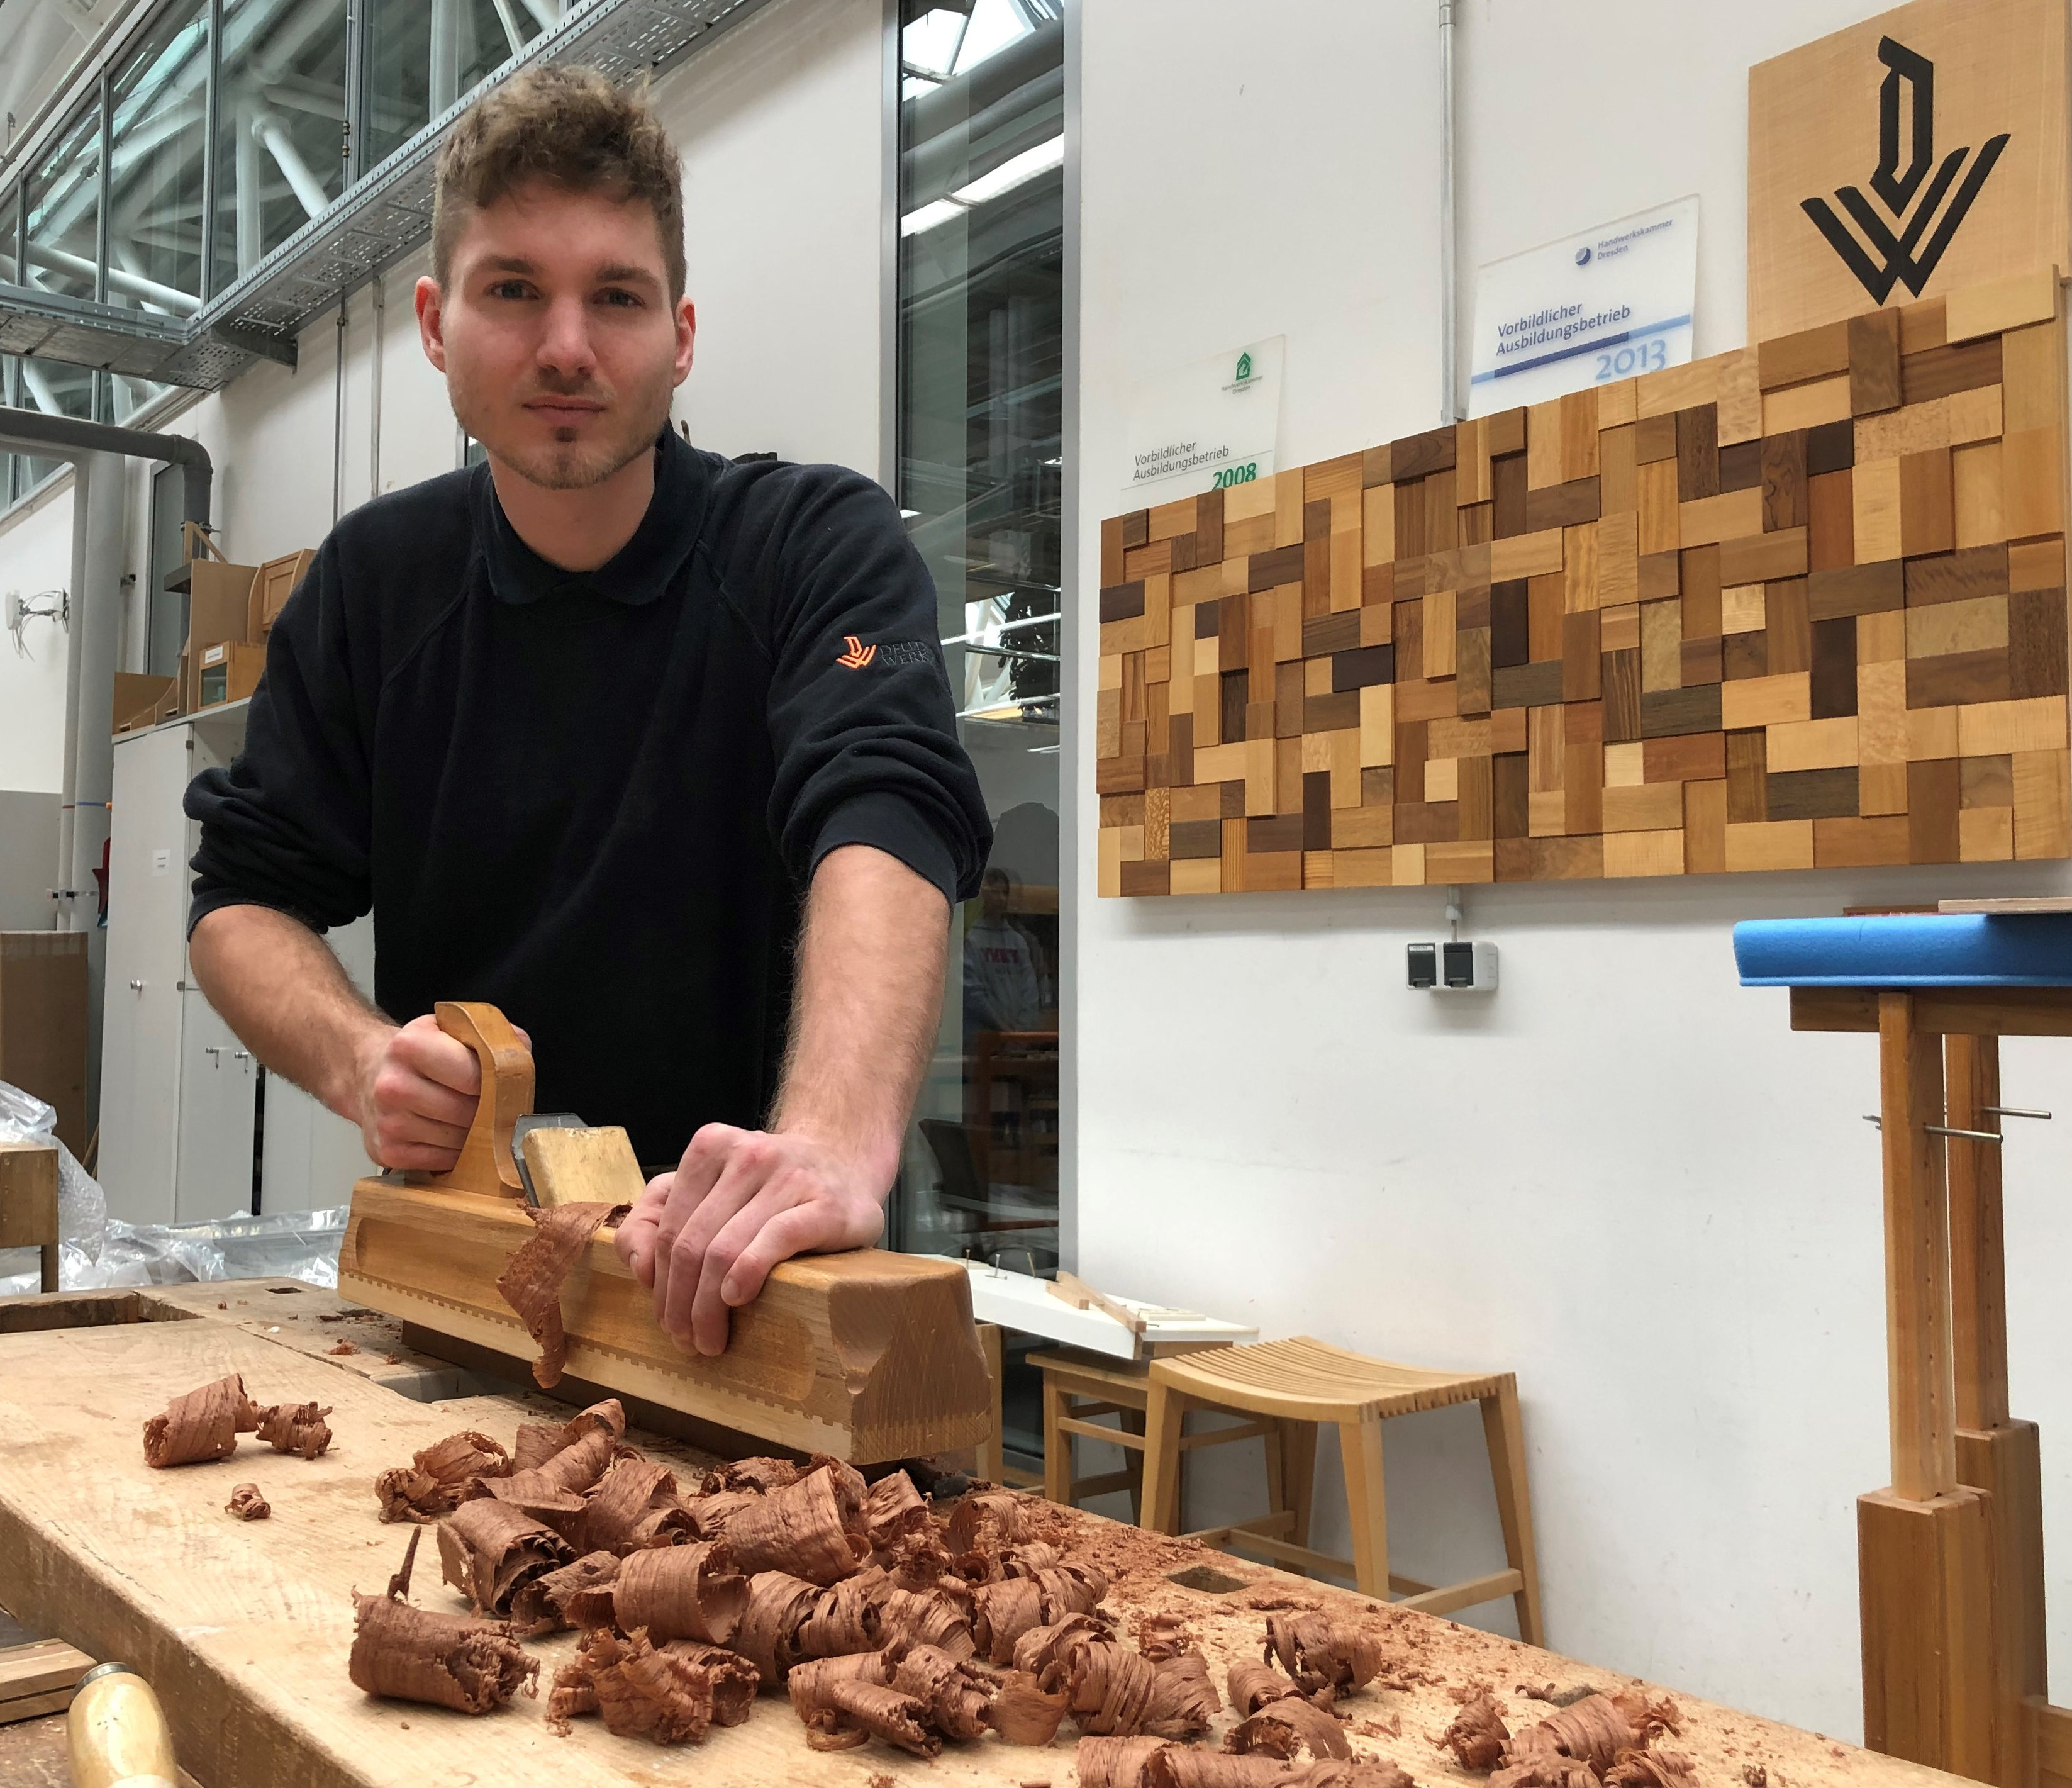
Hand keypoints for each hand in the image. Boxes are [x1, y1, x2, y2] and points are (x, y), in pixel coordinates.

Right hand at [348, 1013, 530, 1170]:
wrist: (369, 1071)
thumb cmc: (418, 1052)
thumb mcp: (451, 1029)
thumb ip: (491, 1035)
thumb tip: (521, 1050)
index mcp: (409, 1046)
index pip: (473, 1076)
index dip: (495, 1082)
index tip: (499, 1082)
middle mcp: (393, 1085)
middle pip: (467, 1113)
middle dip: (487, 1112)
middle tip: (489, 1104)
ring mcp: (388, 1122)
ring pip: (457, 1141)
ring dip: (473, 1135)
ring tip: (467, 1117)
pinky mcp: (386, 1151)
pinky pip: (441, 1161)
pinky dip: (453, 1152)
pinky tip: (448, 1133)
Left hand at [614, 1125, 887, 1355]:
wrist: (843, 1163)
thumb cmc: (766, 1186)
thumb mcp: (706, 1186)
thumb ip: (656, 1214)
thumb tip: (640, 1267)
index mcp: (710, 1146)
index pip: (670, 1228)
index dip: (661, 1283)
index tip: (665, 1319)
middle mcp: (748, 1154)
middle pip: (693, 1244)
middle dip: (681, 1303)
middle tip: (685, 1339)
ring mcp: (789, 1176)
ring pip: (726, 1249)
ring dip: (709, 1306)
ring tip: (710, 1338)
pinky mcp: (825, 1204)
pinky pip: (776, 1240)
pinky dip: (748, 1272)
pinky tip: (737, 1298)